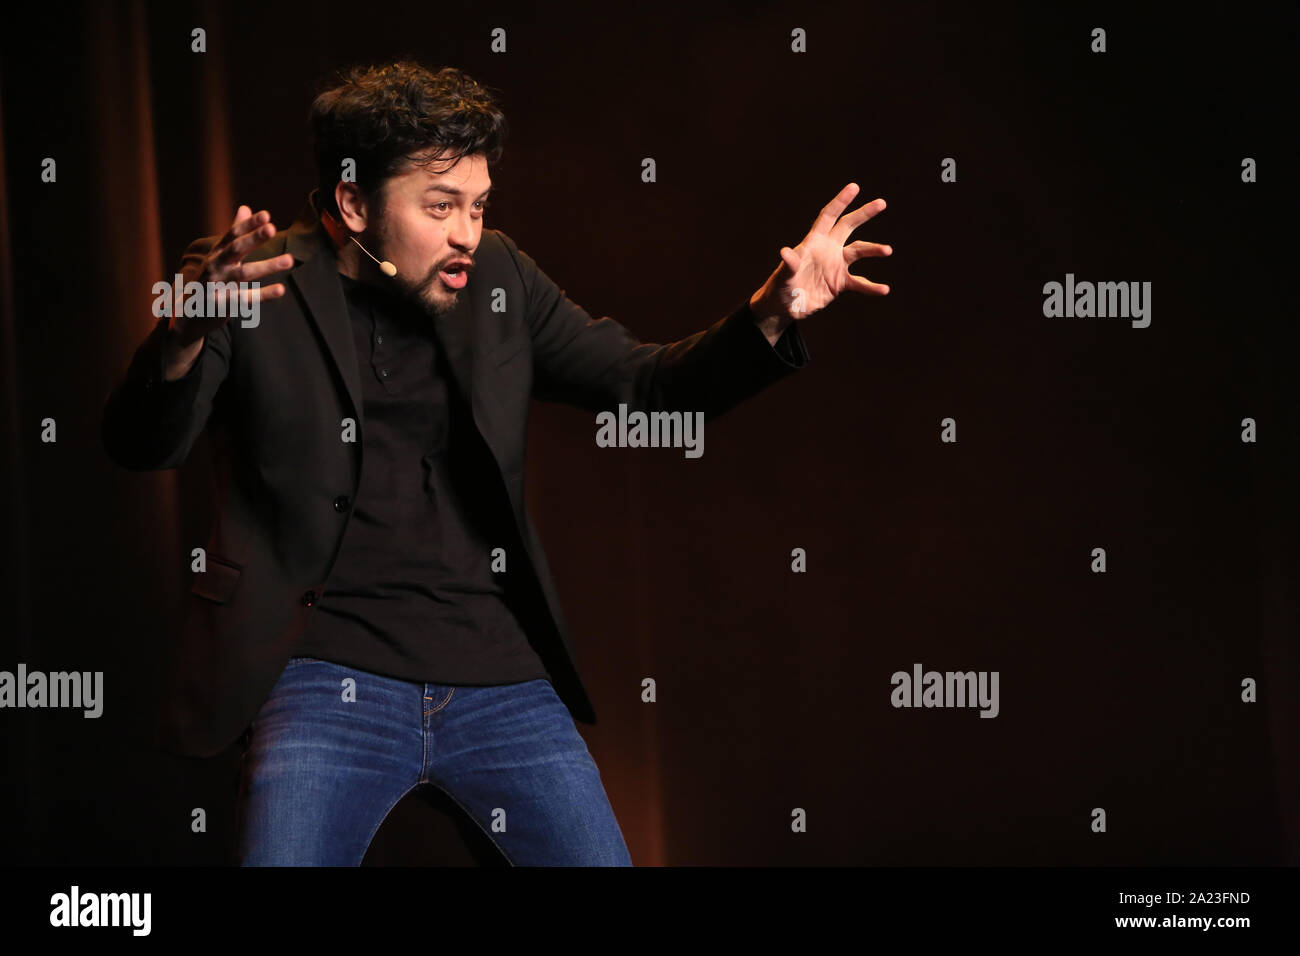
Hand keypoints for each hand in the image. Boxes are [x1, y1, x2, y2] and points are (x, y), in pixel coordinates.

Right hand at [170, 206, 293, 346]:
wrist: (188, 312)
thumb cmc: (210, 278)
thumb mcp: (219, 254)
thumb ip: (234, 233)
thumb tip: (245, 207)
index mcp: (216, 252)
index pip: (232, 234)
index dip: (248, 224)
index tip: (266, 215)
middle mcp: (215, 265)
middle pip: (235, 249)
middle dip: (253, 238)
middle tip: (272, 228)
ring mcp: (217, 284)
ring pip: (244, 273)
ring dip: (267, 266)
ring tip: (290, 259)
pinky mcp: (222, 304)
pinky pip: (246, 298)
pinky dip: (263, 294)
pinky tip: (281, 289)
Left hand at [749, 184, 891, 338]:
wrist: (785, 306)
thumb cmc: (780, 286)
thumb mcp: (783, 276)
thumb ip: (789, 264)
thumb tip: (785, 252)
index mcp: (814, 241)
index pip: (828, 216)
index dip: (840, 201)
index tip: (854, 187)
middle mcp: (828, 249)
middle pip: (848, 226)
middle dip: (864, 214)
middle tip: (881, 203)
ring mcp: (836, 265)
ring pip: (859, 251)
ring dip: (873, 250)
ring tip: (887, 250)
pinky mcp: (840, 283)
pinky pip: (859, 283)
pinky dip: (871, 286)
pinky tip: (884, 289)